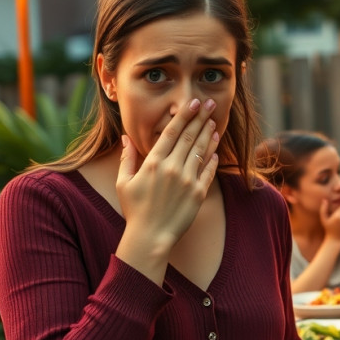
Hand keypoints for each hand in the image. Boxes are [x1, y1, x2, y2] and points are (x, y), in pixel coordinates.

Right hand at [116, 98, 219, 251]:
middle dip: (200, 118)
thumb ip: (126, 158)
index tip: (192, 102)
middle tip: (209, 103)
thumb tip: (125, 137)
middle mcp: (172, 168)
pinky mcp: (199, 194)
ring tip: (213, 121)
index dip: (184, 115)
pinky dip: (213, 157)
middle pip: (189, 137)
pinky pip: (208, 171)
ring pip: (201, 151)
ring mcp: (187, 181)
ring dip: (208, 134)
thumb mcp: (124, 182)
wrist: (150, 237)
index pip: (171, 132)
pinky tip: (216, 148)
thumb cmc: (135, 210)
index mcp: (154, 163)